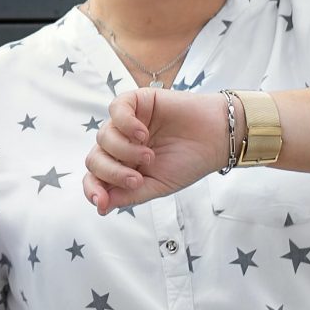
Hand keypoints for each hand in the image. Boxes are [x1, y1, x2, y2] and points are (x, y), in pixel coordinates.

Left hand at [83, 87, 232, 213]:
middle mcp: (121, 145)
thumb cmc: (189, 162)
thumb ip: (129, 195)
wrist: (216, 138)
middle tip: (136, 179)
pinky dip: (125, 124)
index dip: (93, 189)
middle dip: (111, 172)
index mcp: (123, 166)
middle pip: (94, 159)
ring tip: (150, 155)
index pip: (95, 178)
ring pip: (103, 137)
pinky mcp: (137, 102)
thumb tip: (101, 207)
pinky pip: (116, 109)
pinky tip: (143, 134)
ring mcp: (127, 123)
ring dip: (124, 151)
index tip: (101, 200)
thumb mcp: (158, 186)